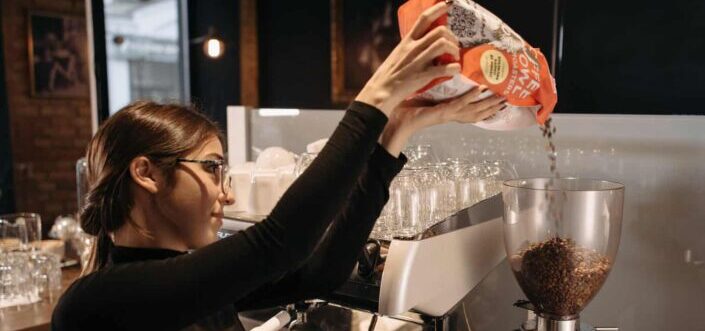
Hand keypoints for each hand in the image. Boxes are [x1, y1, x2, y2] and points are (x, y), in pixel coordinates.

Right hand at [355, 2, 460, 115]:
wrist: (381, 91)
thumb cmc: (389, 74)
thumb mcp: (397, 54)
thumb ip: (410, 48)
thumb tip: (422, 43)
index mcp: (407, 41)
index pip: (423, 19)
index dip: (437, 9)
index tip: (448, 5)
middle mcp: (413, 48)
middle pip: (439, 31)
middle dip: (452, 37)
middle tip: (454, 46)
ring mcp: (418, 61)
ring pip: (443, 45)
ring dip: (454, 50)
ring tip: (454, 58)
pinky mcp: (423, 76)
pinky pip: (444, 68)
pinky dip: (454, 68)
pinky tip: (455, 71)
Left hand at [379, 86, 506, 156]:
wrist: (393, 124)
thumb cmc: (405, 111)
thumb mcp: (422, 98)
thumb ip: (432, 91)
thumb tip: (436, 75)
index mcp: (447, 113)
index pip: (470, 111)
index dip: (485, 108)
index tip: (498, 101)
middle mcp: (450, 116)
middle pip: (477, 113)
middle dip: (492, 107)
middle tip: (508, 100)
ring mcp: (446, 115)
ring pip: (472, 110)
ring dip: (487, 103)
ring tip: (501, 97)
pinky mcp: (439, 113)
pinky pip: (457, 104)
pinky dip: (469, 97)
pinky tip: (479, 90)